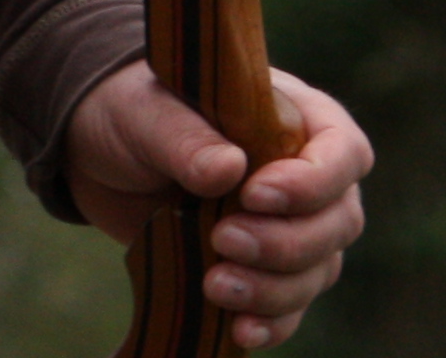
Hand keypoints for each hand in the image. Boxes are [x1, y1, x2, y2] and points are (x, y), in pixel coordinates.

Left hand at [57, 63, 372, 349]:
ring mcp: (290, 228)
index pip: (343, 152)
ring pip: (318, 271)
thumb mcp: (148, 113)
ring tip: (214, 285)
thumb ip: (186, 137)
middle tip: (224, 240)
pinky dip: (271, 323)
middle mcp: (307, 176)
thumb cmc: (135, 115)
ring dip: (274, 288)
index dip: (312, 182)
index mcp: (296, 117)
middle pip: (338, 222)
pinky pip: (290, 307)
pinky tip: (239, 331)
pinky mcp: (263, 271)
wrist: (103, 158)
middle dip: (287, 243)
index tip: (254, 195)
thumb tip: (226, 170)